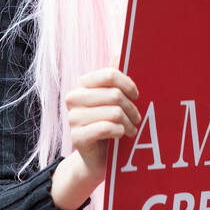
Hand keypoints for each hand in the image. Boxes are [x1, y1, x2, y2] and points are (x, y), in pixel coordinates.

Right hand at [57, 67, 140, 206]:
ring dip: (129, 123)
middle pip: (114, 95)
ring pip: (114, 113)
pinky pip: (106, 128)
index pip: (110, 75)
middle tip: (136, 119)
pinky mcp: (76, 137)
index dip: (129, 85)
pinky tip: (121, 136)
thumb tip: (119, 51)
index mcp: (83, 85)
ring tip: (130, 129)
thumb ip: (116, 77)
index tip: (136, 96)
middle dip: (132, 109)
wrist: (99, 158)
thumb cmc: (111, 124)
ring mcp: (72, 118)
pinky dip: (120, 133)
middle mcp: (73, 98)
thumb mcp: (115, 99)